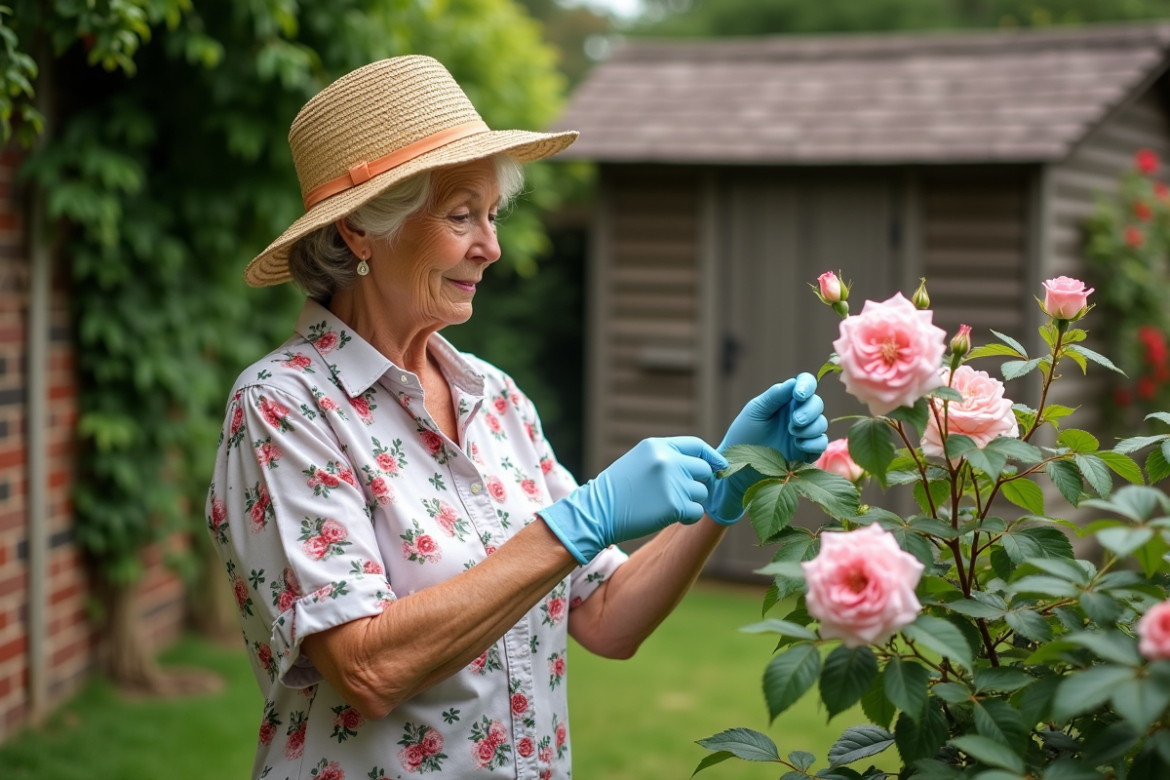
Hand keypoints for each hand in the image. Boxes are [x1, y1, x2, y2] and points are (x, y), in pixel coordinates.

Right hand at [538, 437, 727, 563]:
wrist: (596, 512)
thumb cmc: (617, 490)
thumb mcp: (639, 461)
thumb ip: (667, 458)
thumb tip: (702, 465)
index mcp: (657, 446)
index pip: (697, 445)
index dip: (712, 456)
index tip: (719, 466)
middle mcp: (667, 460)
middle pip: (704, 470)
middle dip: (697, 483)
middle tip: (679, 494)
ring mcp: (672, 482)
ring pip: (702, 492)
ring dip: (690, 501)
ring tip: (666, 505)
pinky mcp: (674, 505)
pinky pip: (697, 512)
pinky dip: (688, 517)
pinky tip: (670, 517)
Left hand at [703, 374, 828, 524]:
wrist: (739, 466)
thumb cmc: (743, 435)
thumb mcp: (756, 411)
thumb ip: (774, 396)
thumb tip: (793, 383)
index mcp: (785, 400)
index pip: (805, 384)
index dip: (807, 385)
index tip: (799, 395)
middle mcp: (797, 414)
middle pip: (817, 403)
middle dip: (809, 411)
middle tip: (794, 421)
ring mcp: (803, 433)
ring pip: (821, 423)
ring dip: (809, 427)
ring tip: (791, 434)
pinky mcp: (806, 452)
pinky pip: (821, 443)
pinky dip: (813, 442)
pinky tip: (798, 445)